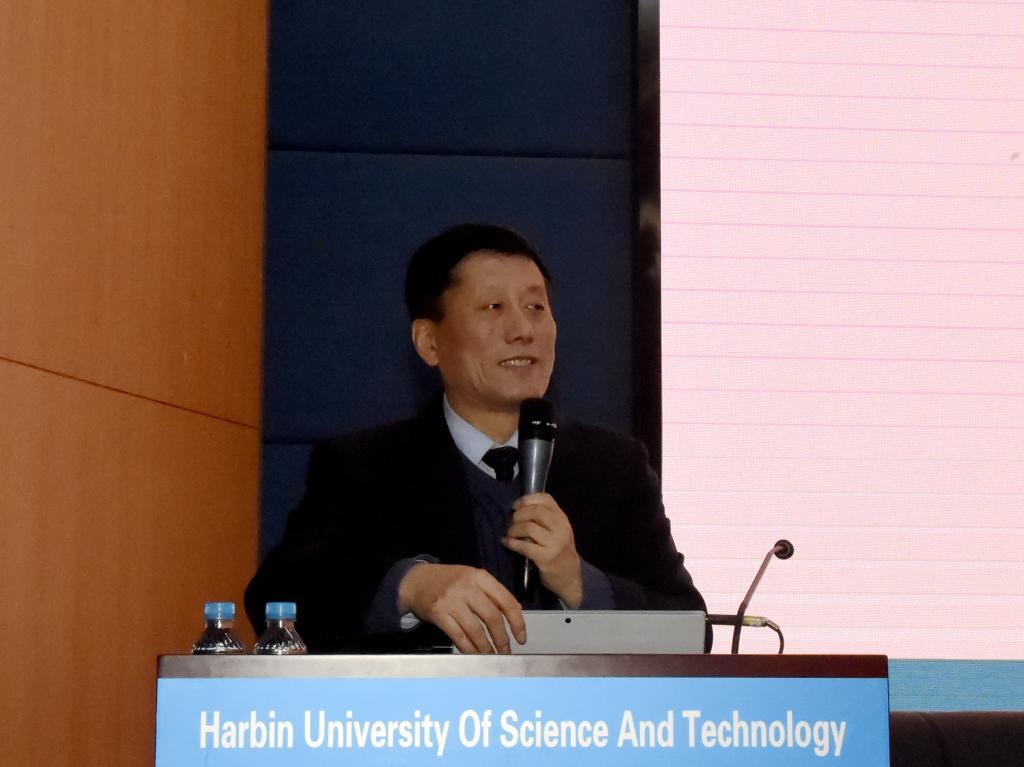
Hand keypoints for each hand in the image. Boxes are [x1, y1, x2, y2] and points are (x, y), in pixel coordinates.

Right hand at [398, 563, 525, 653]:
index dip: (517, 622)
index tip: (521, 637)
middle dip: (502, 639)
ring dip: (486, 647)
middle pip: (492, 618)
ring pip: (476, 630)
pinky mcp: (439, 613)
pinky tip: (475, 654)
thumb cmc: (449, 580)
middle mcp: (467, 587)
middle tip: (506, 651)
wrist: (416, 580)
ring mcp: (452, 601)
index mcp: (480, 577)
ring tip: (492, 656)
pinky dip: (469, 648)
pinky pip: (458, 636)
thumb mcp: (472, 578)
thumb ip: (492, 592)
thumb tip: (517, 611)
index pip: (506, 601)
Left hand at [503, 493, 582, 607]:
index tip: (515, 506)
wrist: (570, 577)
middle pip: (535, 511)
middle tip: (511, 521)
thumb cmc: (559, 551)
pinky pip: (524, 546)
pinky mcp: (546, 558)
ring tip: (509, 534)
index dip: (527, 499)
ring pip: (528, 527)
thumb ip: (546, 518)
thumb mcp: (558, 531)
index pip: (546, 499)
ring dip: (513, 529)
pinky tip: (506, 543)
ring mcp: (555, 543)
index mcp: (563, 519)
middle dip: (518, 515)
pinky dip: (511, 543)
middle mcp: (561, 528)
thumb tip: (520, 508)